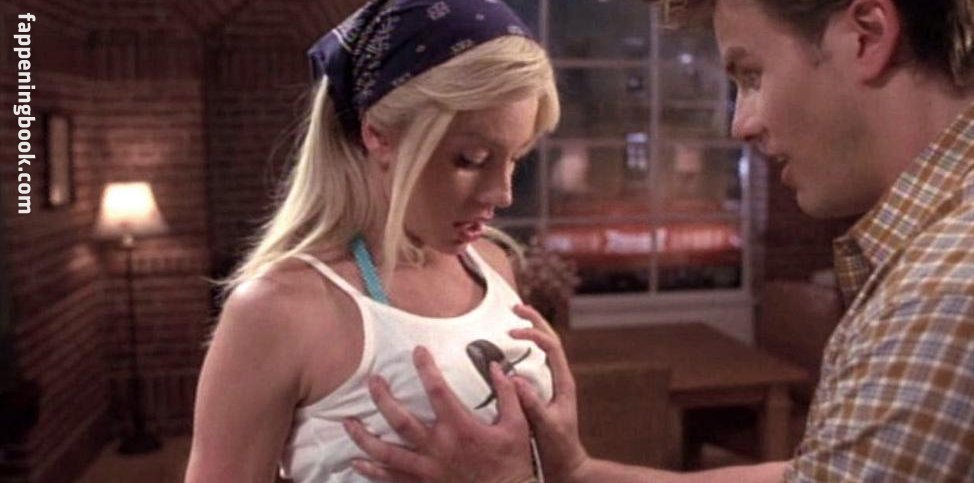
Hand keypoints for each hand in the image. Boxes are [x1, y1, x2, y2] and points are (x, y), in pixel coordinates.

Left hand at [344, 346, 535, 482]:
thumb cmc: (513, 462)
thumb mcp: (517, 426)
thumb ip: (508, 395)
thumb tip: (497, 367)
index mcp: (460, 428)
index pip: (437, 391)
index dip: (426, 367)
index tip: (417, 351)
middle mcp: (438, 448)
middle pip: (400, 420)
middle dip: (382, 398)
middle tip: (372, 381)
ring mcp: (426, 470)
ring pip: (386, 452)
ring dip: (364, 437)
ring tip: (348, 423)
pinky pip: (390, 478)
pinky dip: (371, 471)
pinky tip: (357, 462)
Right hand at [509, 304, 590, 481]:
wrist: (566, 465)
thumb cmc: (558, 448)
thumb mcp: (545, 426)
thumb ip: (532, 403)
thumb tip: (515, 378)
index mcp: (563, 383)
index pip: (551, 347)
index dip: (532, 334)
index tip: (511, 332)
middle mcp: (559, 379)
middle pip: (551, 340)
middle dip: (535, 321)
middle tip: (516, 307)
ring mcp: (553, 384)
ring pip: (546, 349)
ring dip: (533, 330)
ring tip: (516, 316)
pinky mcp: (544, 392)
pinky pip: (537, 363)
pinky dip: (527, 349)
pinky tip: (514, 348)